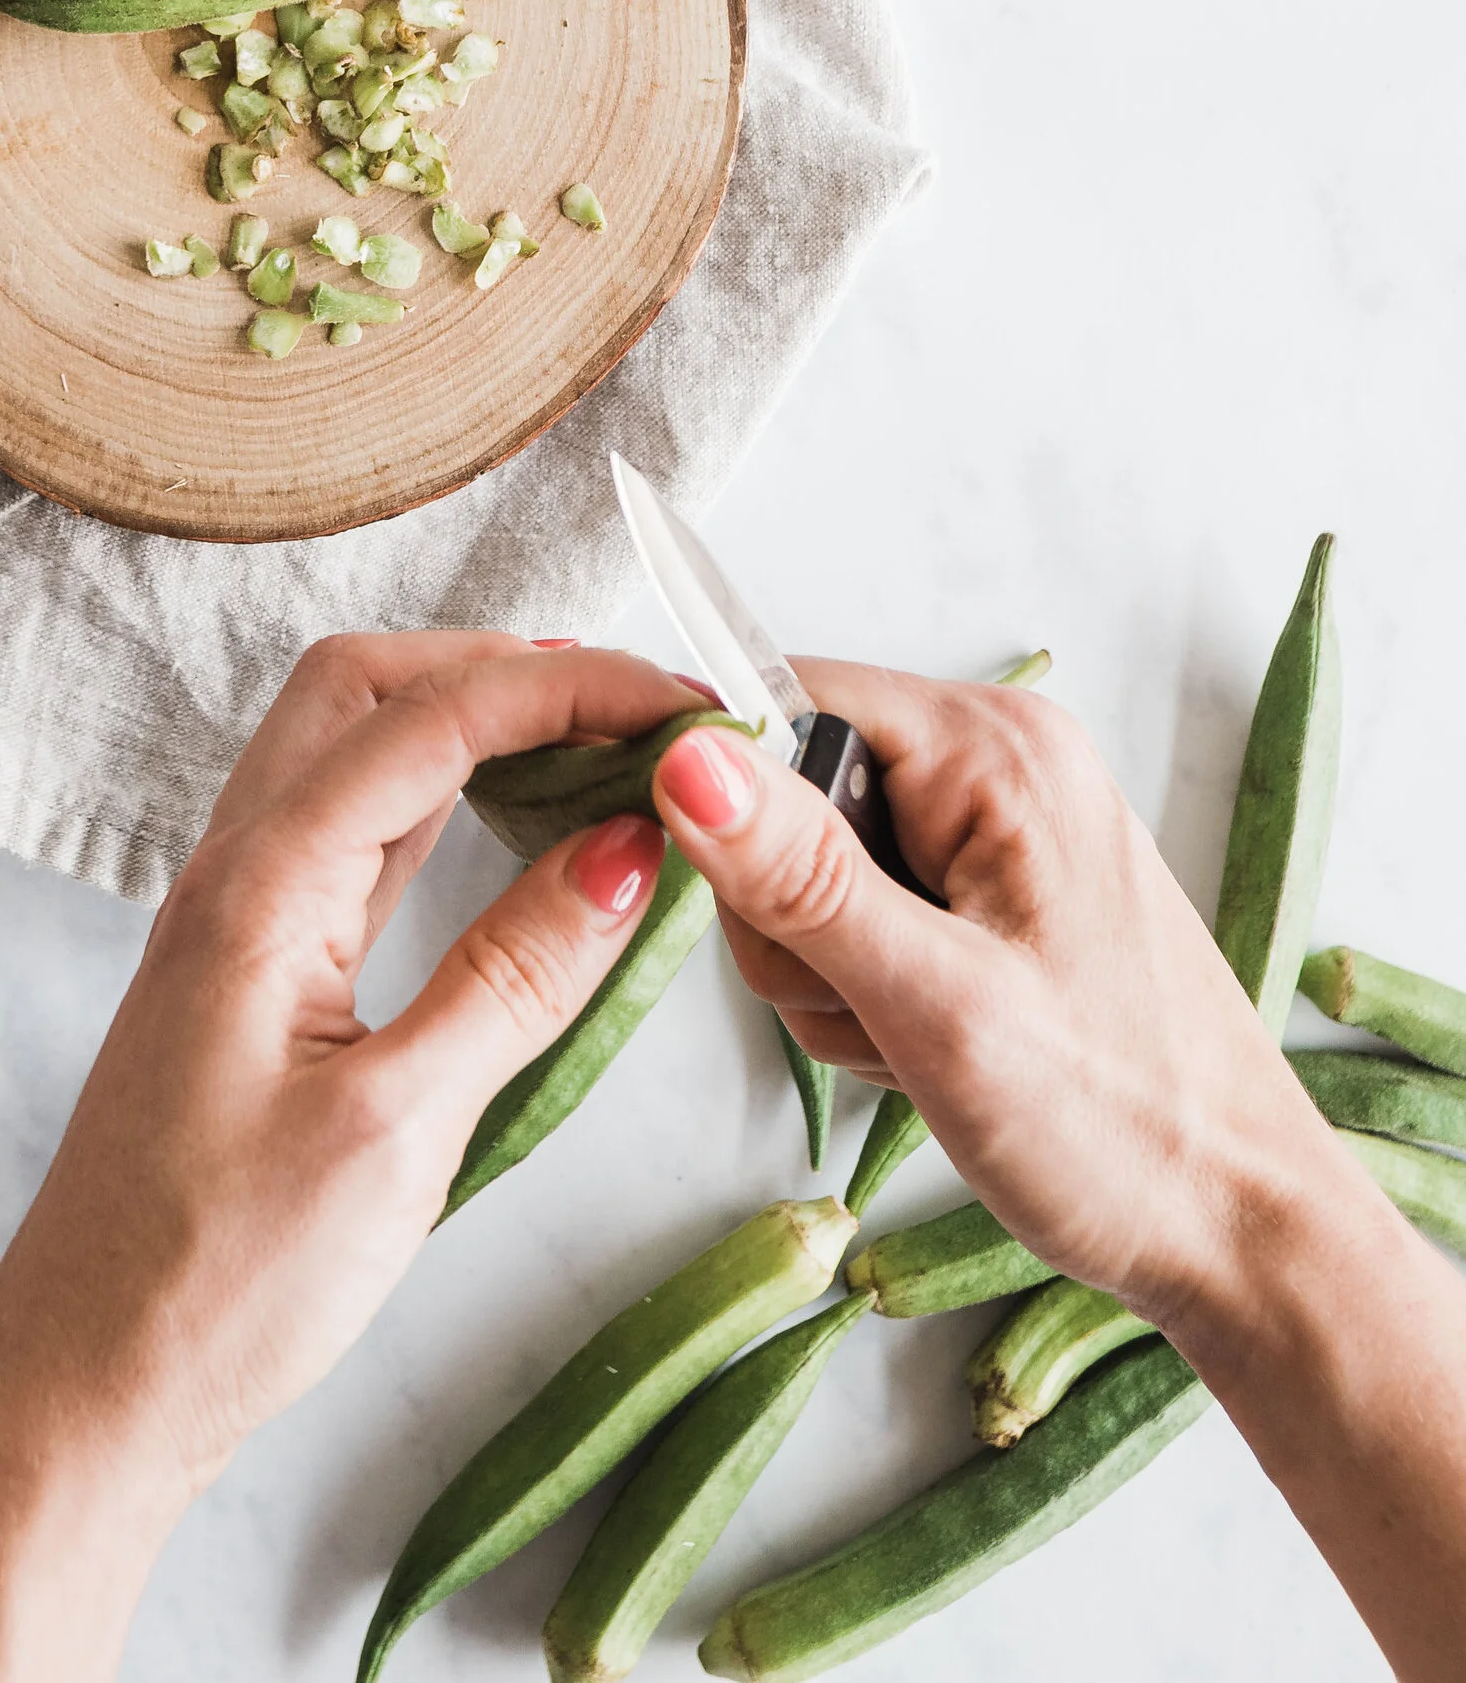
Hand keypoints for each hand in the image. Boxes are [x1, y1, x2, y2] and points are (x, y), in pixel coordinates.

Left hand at [0, 630, 691, 1682]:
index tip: (679, 696)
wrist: (86, 1391)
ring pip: (353, 750)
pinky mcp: (248, 972)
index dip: (566, 685)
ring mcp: (233, 917)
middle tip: (632, 702)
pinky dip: (438, 801)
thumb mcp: (398, 1130)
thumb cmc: (219, 1285)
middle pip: (369, 686)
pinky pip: (350, 833)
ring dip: (469, 721)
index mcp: (258, 887)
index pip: (431, 717)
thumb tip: (627, 848)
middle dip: (505, 665)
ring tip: (595, 746)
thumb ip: (515, 976)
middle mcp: (231, 871)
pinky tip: (509, 830)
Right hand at [645, 665, 1349, 1325]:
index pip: (787, 697)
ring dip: (830, 969)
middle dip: (793, 916)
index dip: (730, 797)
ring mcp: (1005, 832)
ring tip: (913, 1041)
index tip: (754, 912)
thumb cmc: (1125, 1129)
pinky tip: (929, 1047)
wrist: (1245, 1233)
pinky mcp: (1000, 896)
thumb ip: (802, 876)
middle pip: (795, 787)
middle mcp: (1004, 763)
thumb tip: (684, 755)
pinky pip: (871, 909)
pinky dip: (871, 987)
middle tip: (869, 1009)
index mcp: (997, 749)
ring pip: (819, 862)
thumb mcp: (938, 1005)